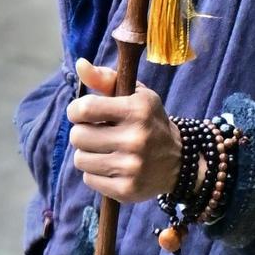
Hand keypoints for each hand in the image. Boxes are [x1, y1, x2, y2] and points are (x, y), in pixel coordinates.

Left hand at [66, 57, 182, 203]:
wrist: (179, 161)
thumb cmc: (149, 121)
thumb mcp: (135, 95)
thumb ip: (106, 79)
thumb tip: (80, 64)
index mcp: (138, 110)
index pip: (85, 108)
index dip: (76, 110)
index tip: (82, 113)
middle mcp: (136, 139)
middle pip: (78, 136)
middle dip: (82, 133)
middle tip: (96, 133)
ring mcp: (132, 167)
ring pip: (80, 159)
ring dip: (87, 154)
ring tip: (103, 150)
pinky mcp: (127, 190)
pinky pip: (89, 179)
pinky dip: (95, 173)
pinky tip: (111, 166)